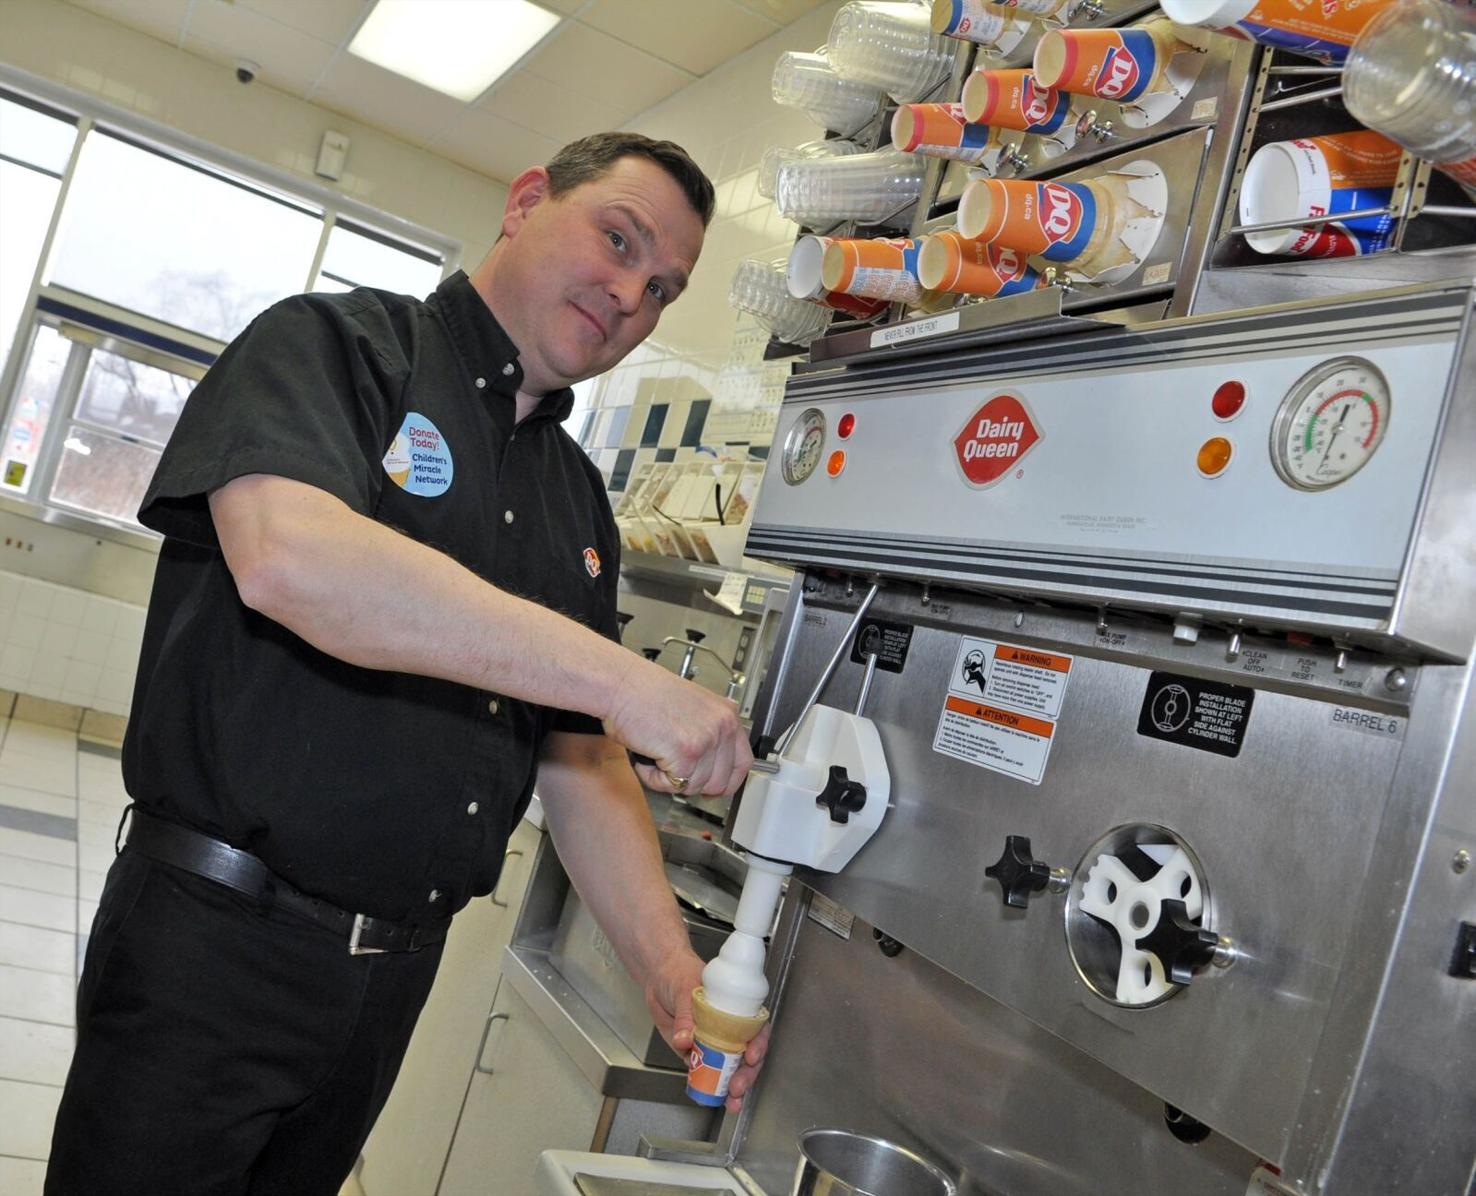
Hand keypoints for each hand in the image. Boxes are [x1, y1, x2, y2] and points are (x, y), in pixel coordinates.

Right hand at [604, 657, 751, 797]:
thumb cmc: (644, 693)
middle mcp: (722, 725)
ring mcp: (706, 739)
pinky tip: (646, 756)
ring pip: (694, 786)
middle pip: (720, 782)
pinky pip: (672, 785)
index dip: (727, 782)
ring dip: (668, 778)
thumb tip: (711, 769)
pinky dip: (653, 777)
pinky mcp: (686, 752)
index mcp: (727, 713)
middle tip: (671, 769)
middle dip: (692, 783)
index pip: (743, 762)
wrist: (620, 684)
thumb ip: (708, 735)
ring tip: (654, 754)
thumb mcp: (692, 710)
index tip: (714, 789)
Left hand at [645, 948, 770, 1113]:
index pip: (756, 1028)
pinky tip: (710, 1096)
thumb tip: (684, 1040)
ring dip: (731, 1086)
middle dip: (746, 1074)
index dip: (759, 1044)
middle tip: (737, 1087)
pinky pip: (704, 1071)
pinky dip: (708, 1085)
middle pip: (745, 1055)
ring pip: (728, 1068)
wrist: (658, 976)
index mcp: (735, 1009)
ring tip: (732, 1102)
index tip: (751, 1056)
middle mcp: (728, 1028)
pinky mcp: (694, 1052)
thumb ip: (686, 1015)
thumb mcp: (685, 988)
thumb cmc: (679, 973)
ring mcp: (712, 1042)